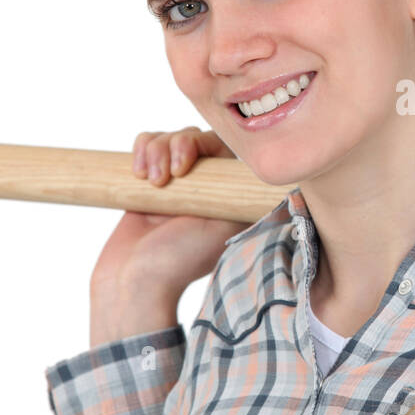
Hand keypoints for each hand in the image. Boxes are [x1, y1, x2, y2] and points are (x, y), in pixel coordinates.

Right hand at [89, 127, 247, 346]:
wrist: (133, 278)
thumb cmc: (181, 258)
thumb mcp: (224, 225)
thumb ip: (243, 195)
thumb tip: (281, 178)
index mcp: (226, 193)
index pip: (222, 147)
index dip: (202, 145)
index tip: (184, 167)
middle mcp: (203, 184)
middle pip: (193, 136)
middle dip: (175, 146)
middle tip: (166, 177)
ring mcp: (174, 180)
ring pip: (168, 137)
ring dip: (156, 150)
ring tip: (151, 181)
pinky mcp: (147, 179)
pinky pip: (146, 144)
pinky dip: (141, 150)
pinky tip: (138, 174)